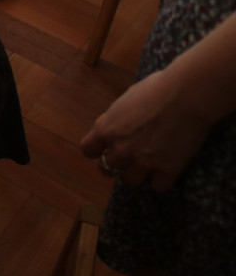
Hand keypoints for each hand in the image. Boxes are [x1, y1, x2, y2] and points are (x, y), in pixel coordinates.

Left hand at [80, 69, 214, 190]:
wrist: (187, 95)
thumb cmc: (156, 89)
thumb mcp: (124, 101)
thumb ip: (114, 118)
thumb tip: (109, 125)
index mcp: (106, 130)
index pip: (88, 150)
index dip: (96, 150)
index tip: (104, 148)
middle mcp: (120, 150)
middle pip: (106, 168)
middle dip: (116, 163)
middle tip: (129, 157)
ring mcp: (143, 162)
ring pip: (130, 181)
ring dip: (136, 174)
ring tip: (147, 166)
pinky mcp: (167, 170)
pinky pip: (157, 187)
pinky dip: (160, 181)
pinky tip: (165, 172)